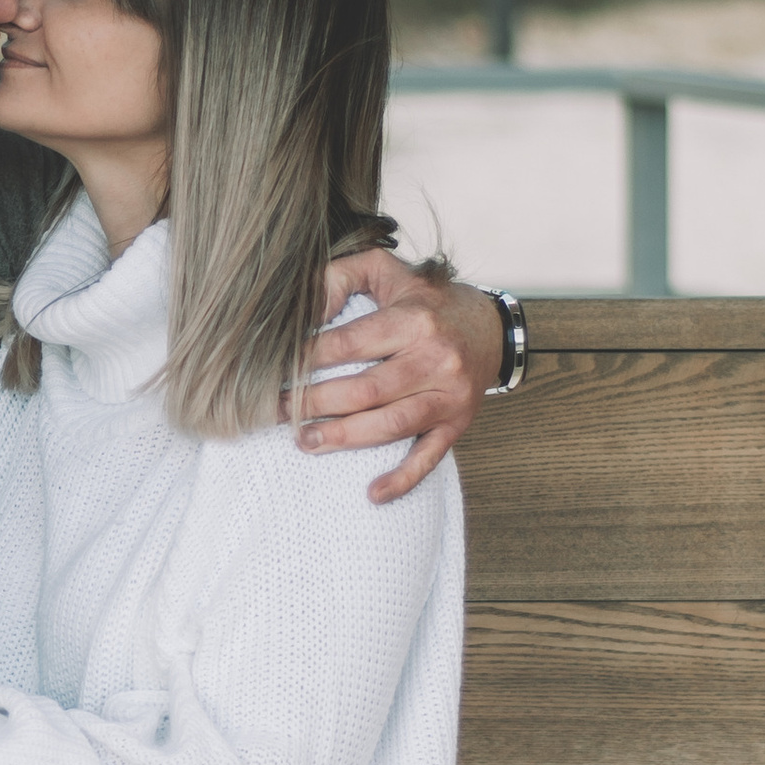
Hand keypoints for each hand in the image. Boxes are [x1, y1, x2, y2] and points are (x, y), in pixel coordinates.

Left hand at [291, 252, 501, 500]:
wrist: (489, 328)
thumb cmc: (426, 301)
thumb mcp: (386, 271)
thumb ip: (342, 277)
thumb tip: (305, 308)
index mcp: (414, 320)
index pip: (350, 344)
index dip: (308, 359)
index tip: (275, 370)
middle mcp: (436, 359)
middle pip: (365, 390)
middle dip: (314, 403)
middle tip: (277, 411)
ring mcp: (449, 396)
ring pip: (390, 425)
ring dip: (343, 438)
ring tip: (304, 442)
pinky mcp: (457, 424)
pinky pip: (430, 457)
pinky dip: (403, 479)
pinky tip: (373, 493)